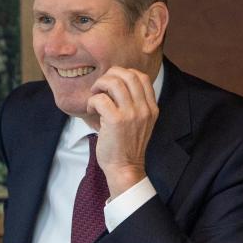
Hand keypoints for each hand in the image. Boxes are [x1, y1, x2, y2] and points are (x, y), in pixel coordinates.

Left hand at [84, 66, 158, 195]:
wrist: (125, 168)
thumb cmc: (126, 147)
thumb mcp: (140, 123)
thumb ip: (135, 105)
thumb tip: (116, 85)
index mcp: (151, 108)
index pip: (141, 77)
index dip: (124, 74)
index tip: (112, 84)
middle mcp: (144, 109)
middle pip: (127, 75)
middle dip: (109, 76)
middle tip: (100, 88)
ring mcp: (131, 114)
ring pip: (114, 83)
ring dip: (99, 86)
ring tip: (95, 97)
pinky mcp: (116, 121)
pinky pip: (100, 99)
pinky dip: (92, 101)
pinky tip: (91, 110)